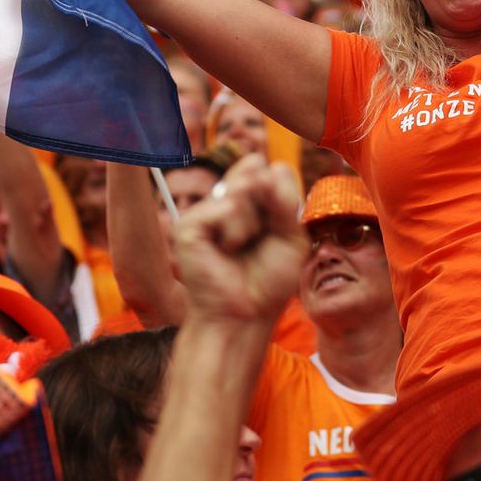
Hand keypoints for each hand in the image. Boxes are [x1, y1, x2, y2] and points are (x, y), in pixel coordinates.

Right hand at [171, 153, 302, 324]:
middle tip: (259, 239)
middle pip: (256, 169)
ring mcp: (205, 210)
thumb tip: (266, 166)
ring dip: (252, 225)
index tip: (278, 226)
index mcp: (249, 200)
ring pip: (243, 188)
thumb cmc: (268, 280)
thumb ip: (284, 199)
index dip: (281, 195)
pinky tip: (225, 251)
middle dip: (269, 207)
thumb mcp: (291, 235)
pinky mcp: (190, 223)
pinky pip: (227, 207)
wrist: (246, 314)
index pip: (271, 169)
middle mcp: (224, 199)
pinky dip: (236, 233)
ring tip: (239, 248)